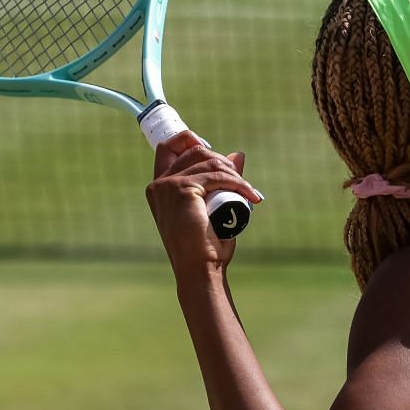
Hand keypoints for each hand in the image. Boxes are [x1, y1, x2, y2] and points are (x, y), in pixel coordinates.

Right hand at [145, 136, 260, 277]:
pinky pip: (217, 176)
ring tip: (248, 192)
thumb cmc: (205, 245)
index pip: (168, 147)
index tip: (215, 153)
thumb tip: (239, 155)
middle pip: (193, 149)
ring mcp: (168, 185)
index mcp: (159, 188)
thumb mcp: (213, 206)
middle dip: (221, 160)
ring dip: (234, 174)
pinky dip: (239, 184)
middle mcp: (159, 184)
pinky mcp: (182, 189)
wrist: (199, 269)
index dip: (190, 140)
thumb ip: (221, 181)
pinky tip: (250, 196)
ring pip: (209, 160)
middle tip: (240, 182)